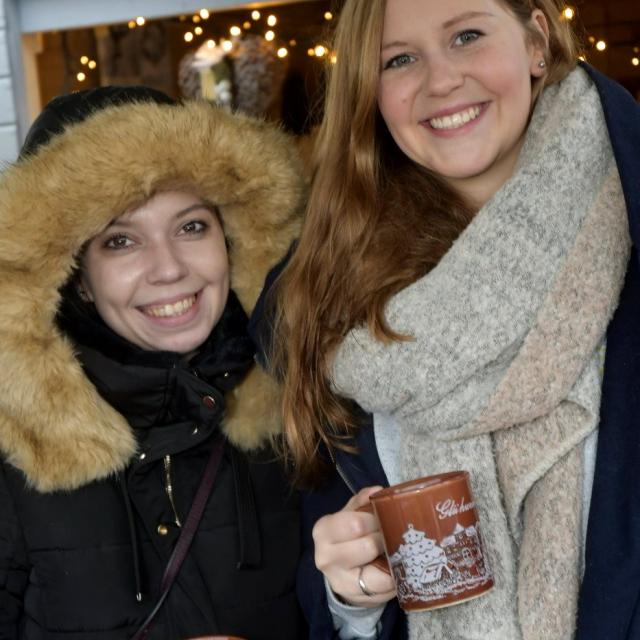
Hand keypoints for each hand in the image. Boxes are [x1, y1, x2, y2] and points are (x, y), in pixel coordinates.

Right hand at [313, 486, 395, 606]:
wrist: (339, 571)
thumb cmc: (346, 536)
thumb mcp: (350, 514)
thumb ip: (362, 501)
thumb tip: (378, 491)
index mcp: (324, 530)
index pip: (355, 523)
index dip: (376, 520)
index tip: (386, 516)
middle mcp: (325, 556)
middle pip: (368, 546)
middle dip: (385, 539)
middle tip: (393, 535)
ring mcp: (338, 580)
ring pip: (377, 572)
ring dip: (392, 561)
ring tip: (396, 552)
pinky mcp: (353, 597)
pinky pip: (383, 589)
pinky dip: (394, 578)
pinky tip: (395, 569)